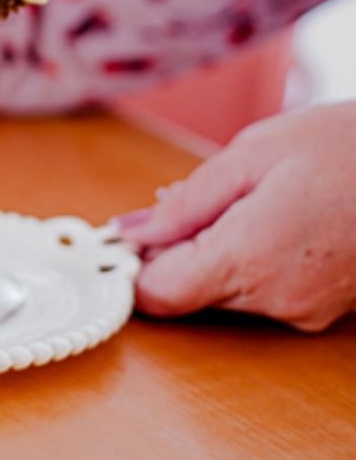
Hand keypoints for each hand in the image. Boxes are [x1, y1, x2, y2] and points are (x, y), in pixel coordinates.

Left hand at [116, 102, 355, 331]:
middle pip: (189, 293)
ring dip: (213, 251)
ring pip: (223, 293)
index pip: (159, 294)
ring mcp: (301, 311)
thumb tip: (131, 231)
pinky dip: (248, 259)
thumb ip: (187, 201)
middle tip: (189, 199)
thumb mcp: (253, 153)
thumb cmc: (342, 147)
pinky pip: (261, 292)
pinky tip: (267, 216)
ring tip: (242, 197)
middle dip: (174, 250)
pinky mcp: (320, 311)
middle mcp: (273, 299)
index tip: (125, 234)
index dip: (133, 264)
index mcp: (248, 258)